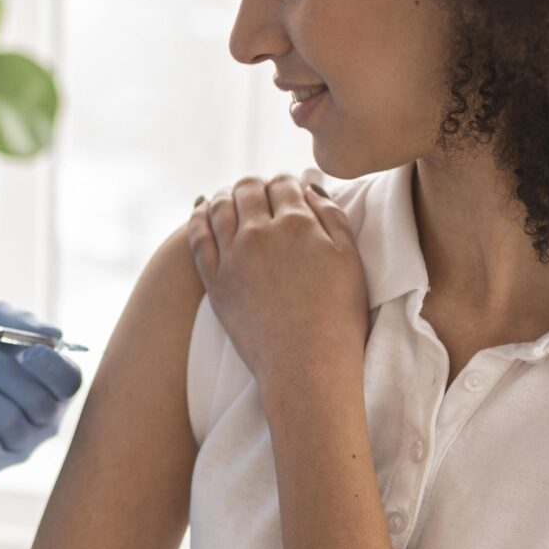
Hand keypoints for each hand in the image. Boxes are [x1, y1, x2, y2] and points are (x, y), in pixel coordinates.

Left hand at [0, 300, 83, 478]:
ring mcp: (17, 447)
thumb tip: (55, 335)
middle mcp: (43, 420)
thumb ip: (20, 322)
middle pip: (41, 404)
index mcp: (51, 384)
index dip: (53, 368)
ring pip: (11, 423)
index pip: (70, 383)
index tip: (28, 351)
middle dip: (1, 373)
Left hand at [187, 173, 368, 390]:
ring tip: (229, 195)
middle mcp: (261, 233)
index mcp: (297, 223)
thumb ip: (332, 216)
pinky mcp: (215, 280)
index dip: (285, 182)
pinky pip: (198, 237)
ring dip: (225, 195)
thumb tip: (309, 186)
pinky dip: (199, 217)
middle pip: (249, 190)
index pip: (284, 184)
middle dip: (254, 185)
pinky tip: (201, 213)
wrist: (307, 365)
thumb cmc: (338, 317)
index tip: (285, 187)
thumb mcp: (350, 260)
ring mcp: (233, 256)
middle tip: (257, 190)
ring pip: (220, 207)